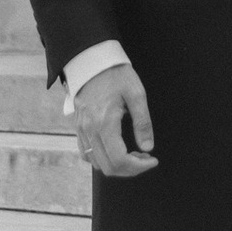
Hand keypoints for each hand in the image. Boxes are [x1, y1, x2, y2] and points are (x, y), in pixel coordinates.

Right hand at [72, 60, 157, 174]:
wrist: (92, 61)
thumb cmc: (116, 74)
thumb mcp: (136, 94)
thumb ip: (143, 122)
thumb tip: (147, 148)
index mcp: (105, 123)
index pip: (120, 160)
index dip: (139, 167)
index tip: (152, 160)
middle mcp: (90, 130)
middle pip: (108, 167)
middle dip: (130, 169)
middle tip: (146, 158)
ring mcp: (82, 130)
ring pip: (97, 164)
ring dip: (117, 165)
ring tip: (133, 153)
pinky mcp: (79, 128)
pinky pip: (87, 154)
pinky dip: (102, 159)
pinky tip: (116, 149)